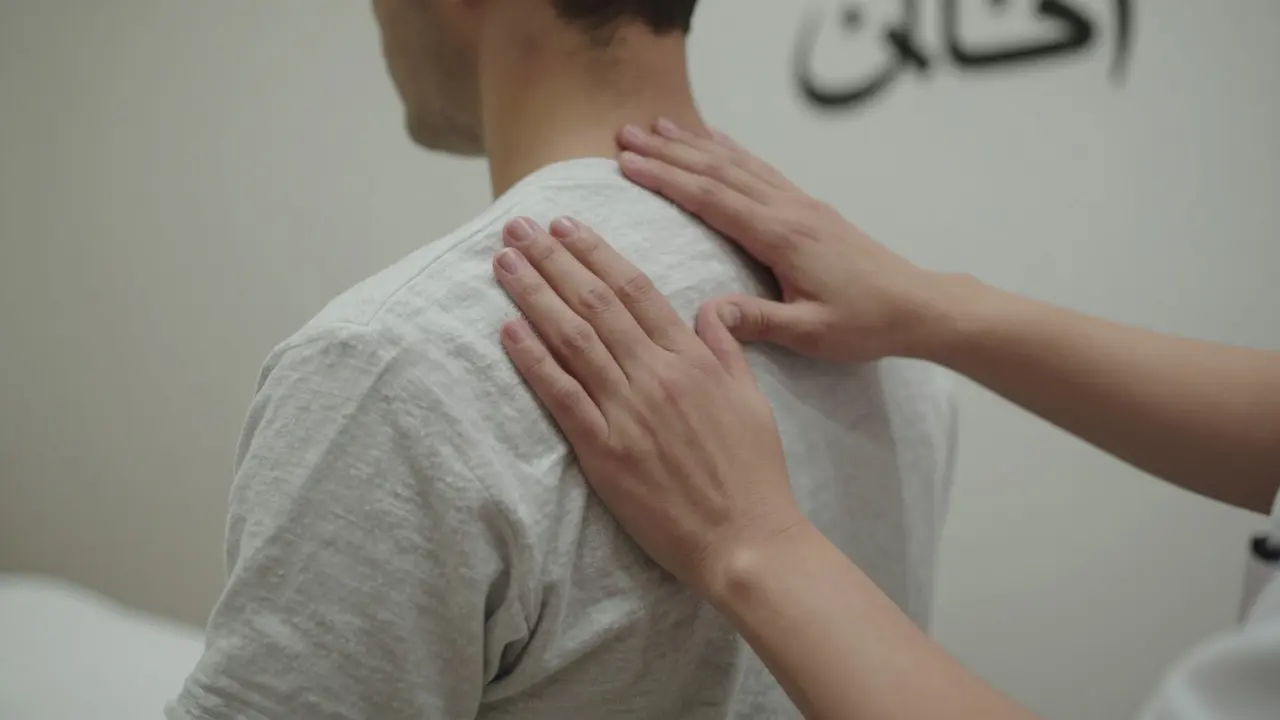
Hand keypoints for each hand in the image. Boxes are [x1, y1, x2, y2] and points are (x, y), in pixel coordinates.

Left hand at [491, 216, 805, 599]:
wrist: (746, 538)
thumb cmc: (753, 474)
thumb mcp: (752, 400)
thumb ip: (725, 349)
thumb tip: (709, 309)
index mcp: (692, 359)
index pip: (636, 290)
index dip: (596, 253)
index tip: (567, 225)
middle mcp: (657, 375)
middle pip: (596, 303)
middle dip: (554, 258)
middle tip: (519, 225)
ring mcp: (628, 412)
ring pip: (573, 339)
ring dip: (534, 295)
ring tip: (505, 262)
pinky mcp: (605, 452)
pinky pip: (562, 396)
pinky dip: (533, 361)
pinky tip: (508, 331)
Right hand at [617, 119, 965, 363]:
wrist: (916, 305)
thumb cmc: (865, 322)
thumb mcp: (811, 334)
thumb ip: (758, 323)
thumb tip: (706, 316)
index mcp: (783, 237)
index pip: (713, 199)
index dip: (668, 179)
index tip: (629, 164)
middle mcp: (789, 210)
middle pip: (719, 171)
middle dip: (669, 152)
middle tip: (626, 135)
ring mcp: (800, 205)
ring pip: (739, 164)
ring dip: (695, 145)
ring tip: (658, 127)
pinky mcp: (809, 209)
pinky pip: (762, 170)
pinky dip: (732, 151)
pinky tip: (716, 141)